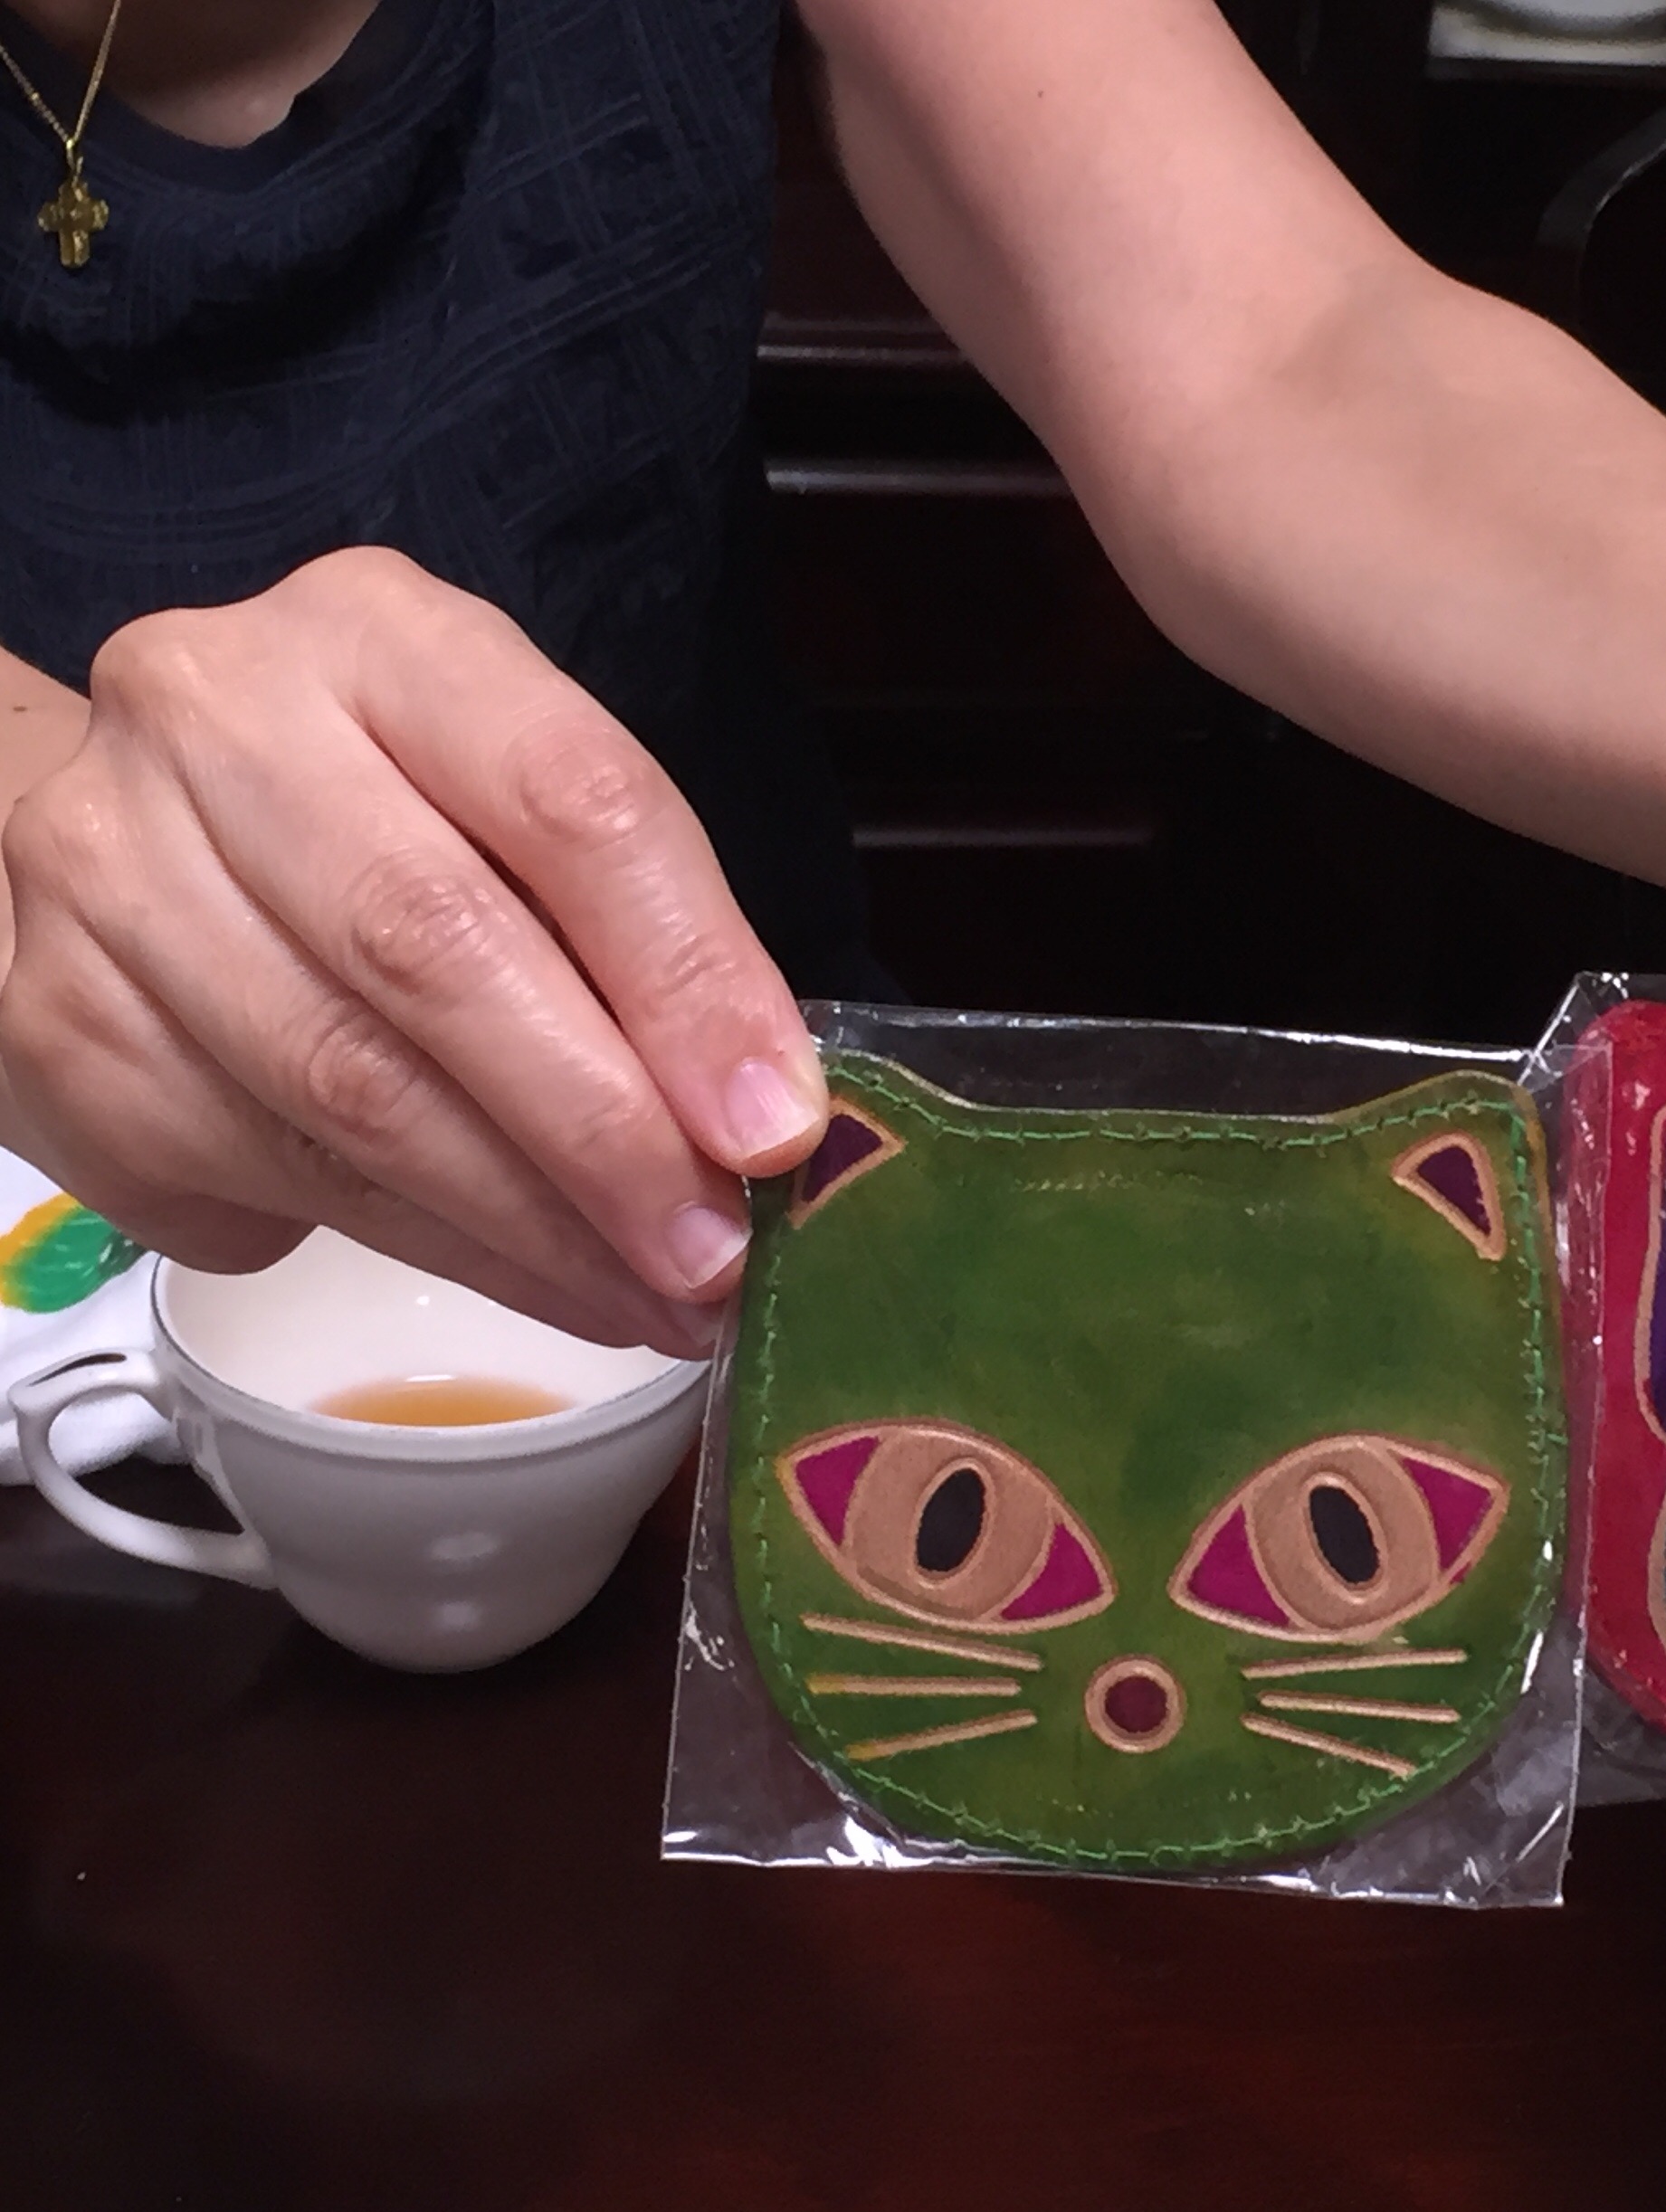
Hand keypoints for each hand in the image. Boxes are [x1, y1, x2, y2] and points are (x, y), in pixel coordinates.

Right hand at [0, 548, 830, 1355]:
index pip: (568, 796)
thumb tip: (761, 1120)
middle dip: (602, 1131)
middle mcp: (221, 722)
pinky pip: (269, 1172)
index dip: (686, 974)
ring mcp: (113, 874)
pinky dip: (427, 1249)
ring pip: (348, 1088)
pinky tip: (528, 1281)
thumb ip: (632, 927)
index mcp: (381, 637)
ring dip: (528, 1224)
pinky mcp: (58, 1029)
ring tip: (649, 1296)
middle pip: (438, 946)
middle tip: (711, 1252)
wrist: (113, 838)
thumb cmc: (372, 816)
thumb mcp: (513, 807)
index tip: (770, 1125)